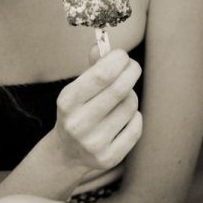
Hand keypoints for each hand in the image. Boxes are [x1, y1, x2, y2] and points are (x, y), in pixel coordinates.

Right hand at [54, 48, 141, 171]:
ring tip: (122, 97)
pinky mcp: (108, 157)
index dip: (117, 60)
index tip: (123, 55)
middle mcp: (78, 124)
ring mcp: (93, 143)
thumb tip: (101, 45)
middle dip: (131, 72)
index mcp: (67, 102)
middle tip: (133, 66)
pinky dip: (135, 116)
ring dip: (131, 95)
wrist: (67, 153)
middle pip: (119, 90)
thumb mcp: (76, 89)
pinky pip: (136, 127)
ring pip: (130, 106)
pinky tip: (125, 117)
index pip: (101, 75)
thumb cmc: (77, 111)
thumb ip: (91, 68)